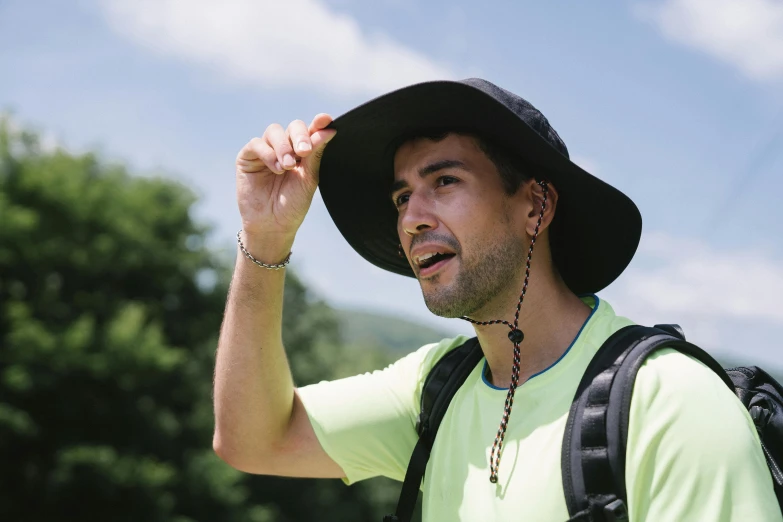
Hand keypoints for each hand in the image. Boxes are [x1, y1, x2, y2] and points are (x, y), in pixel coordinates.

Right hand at [235, 113, 335, 240]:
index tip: (325, 120)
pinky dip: (268, 153)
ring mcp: (265, 151)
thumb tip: (329, 129)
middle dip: (300, 136)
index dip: (318, 123)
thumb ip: (315, 153)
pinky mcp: (247, 157)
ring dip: (283, 147)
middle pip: (293, 126)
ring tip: (288, 167)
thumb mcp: (308, 178)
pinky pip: (257, 144)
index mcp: (302, 152)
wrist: (273, 225)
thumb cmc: (292, 204)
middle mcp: (284, 148)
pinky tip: (277, 169)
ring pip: (274, 131)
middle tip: (304, 152)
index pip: (311, 131)